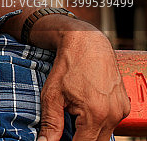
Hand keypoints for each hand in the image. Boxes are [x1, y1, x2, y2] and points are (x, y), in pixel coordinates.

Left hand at [38, 26, 129, 140]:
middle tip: (66, 130)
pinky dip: (98, 122)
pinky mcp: (124, 106)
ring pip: (104, 134)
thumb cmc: (68, 66)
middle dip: (80, 139)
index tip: (59, 140)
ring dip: (89, 132)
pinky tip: (85, 110)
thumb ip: (51, 123)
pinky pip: (111, 123)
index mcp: (96, 114)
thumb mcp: (52, 95)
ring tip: (73, 116)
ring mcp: (122, 110)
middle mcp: (113, 115)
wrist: (87, 43)